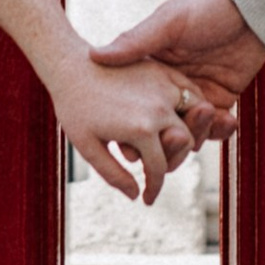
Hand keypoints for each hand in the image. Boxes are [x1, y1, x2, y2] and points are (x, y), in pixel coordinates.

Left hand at [53, 55, 204, 207]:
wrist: (70, 66)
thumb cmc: (73, 108)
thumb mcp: (88, 147)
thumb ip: (113, 174)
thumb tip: (137, 196)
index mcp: (141, 130)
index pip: (159, 169)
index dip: (154, 188)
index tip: (148, 199)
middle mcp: (159, 109)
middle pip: (184, 144)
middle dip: (173, 162)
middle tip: (158, 171)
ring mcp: (164, 86)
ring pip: (194, 116)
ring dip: (188, 132)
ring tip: (171, 144)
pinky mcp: (163, 71)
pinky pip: (190, 91)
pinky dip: (193, 105)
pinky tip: (181, 116)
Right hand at [92, 0, 264, 140]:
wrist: (248, 6)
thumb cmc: (204, 7)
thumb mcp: (168, 22)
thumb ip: (135, 41)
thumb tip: (94, 55)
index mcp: (150, 72)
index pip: (134, 109)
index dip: (130, 132)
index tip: (132, 144)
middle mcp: (169, 90)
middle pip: (161, 130)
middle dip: (168, 140)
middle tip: (178, 137)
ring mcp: (195, 98)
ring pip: (189, 133)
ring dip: (197, 134)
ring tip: (207, 116)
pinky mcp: (221, 101)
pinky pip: (216, 127)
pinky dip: (221, 130)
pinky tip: (227, 120)